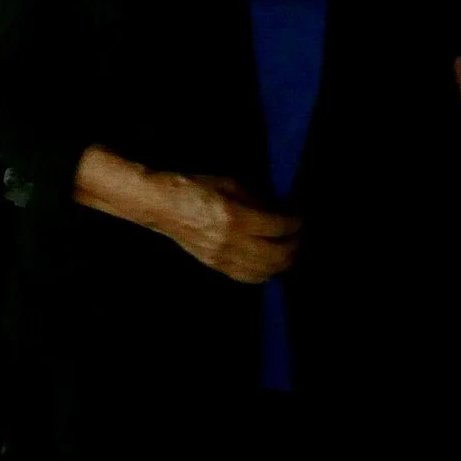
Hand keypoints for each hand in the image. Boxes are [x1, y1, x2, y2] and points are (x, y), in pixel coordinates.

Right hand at [153, 174, 300, 283]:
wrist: (161, 205)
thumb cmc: (193, 188)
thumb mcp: (229, 183)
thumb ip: (256, 198)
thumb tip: (279, 211)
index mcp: (235, 217)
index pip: (278, 226)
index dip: (295, 222)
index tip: (300, 216)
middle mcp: (231, 241)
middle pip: (278, 255)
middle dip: (295, 245)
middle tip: (299, 235)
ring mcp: (223, 257)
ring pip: (266, 271)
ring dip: (283, 262)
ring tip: (288, 250)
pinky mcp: (216, 266)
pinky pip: (249, 277)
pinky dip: (265, 273)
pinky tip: (270, 264)